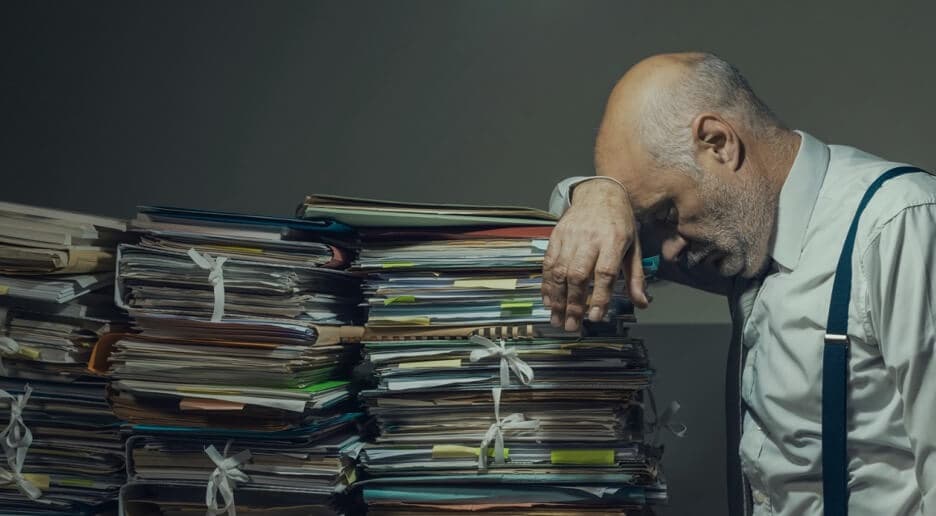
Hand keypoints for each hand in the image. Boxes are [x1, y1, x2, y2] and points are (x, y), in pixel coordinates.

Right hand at [542, 178, 648, 331]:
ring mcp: (570, 236)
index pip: (605, 272)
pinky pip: (548, 263)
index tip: (595, 317)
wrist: (600, 193)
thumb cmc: (619, 223)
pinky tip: (548, 300)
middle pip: (578, 275)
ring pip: (560, 271)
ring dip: (557, 298)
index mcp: (613, 241)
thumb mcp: (634, 247)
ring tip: (557, 319)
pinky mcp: (556, 236)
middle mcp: (590, 238)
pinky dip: (546, 284)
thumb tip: (642, 303)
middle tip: (571, 326)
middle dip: (573, 304)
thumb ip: (636, 277)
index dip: (599, 296)